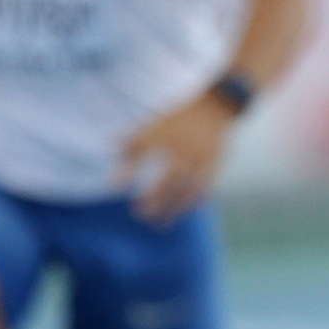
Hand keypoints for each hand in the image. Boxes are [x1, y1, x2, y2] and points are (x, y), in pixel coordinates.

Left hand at [118, 95, 234, 223]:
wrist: (217, 106)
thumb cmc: (183, 116)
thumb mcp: (157, 122)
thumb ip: (135, 138)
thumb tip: (111, 148)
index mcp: (166, 135)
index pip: (141, 152)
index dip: (127, 169)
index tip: (112, 185)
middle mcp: (182, 149)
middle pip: (166, 180)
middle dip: (153, 199)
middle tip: (140, 214)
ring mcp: (200, 158)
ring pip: (185, 189)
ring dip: (173, 208)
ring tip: (161, 223)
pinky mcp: (214, 164)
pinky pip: (204, 188)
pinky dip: (193, 201)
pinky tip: (185, 210)